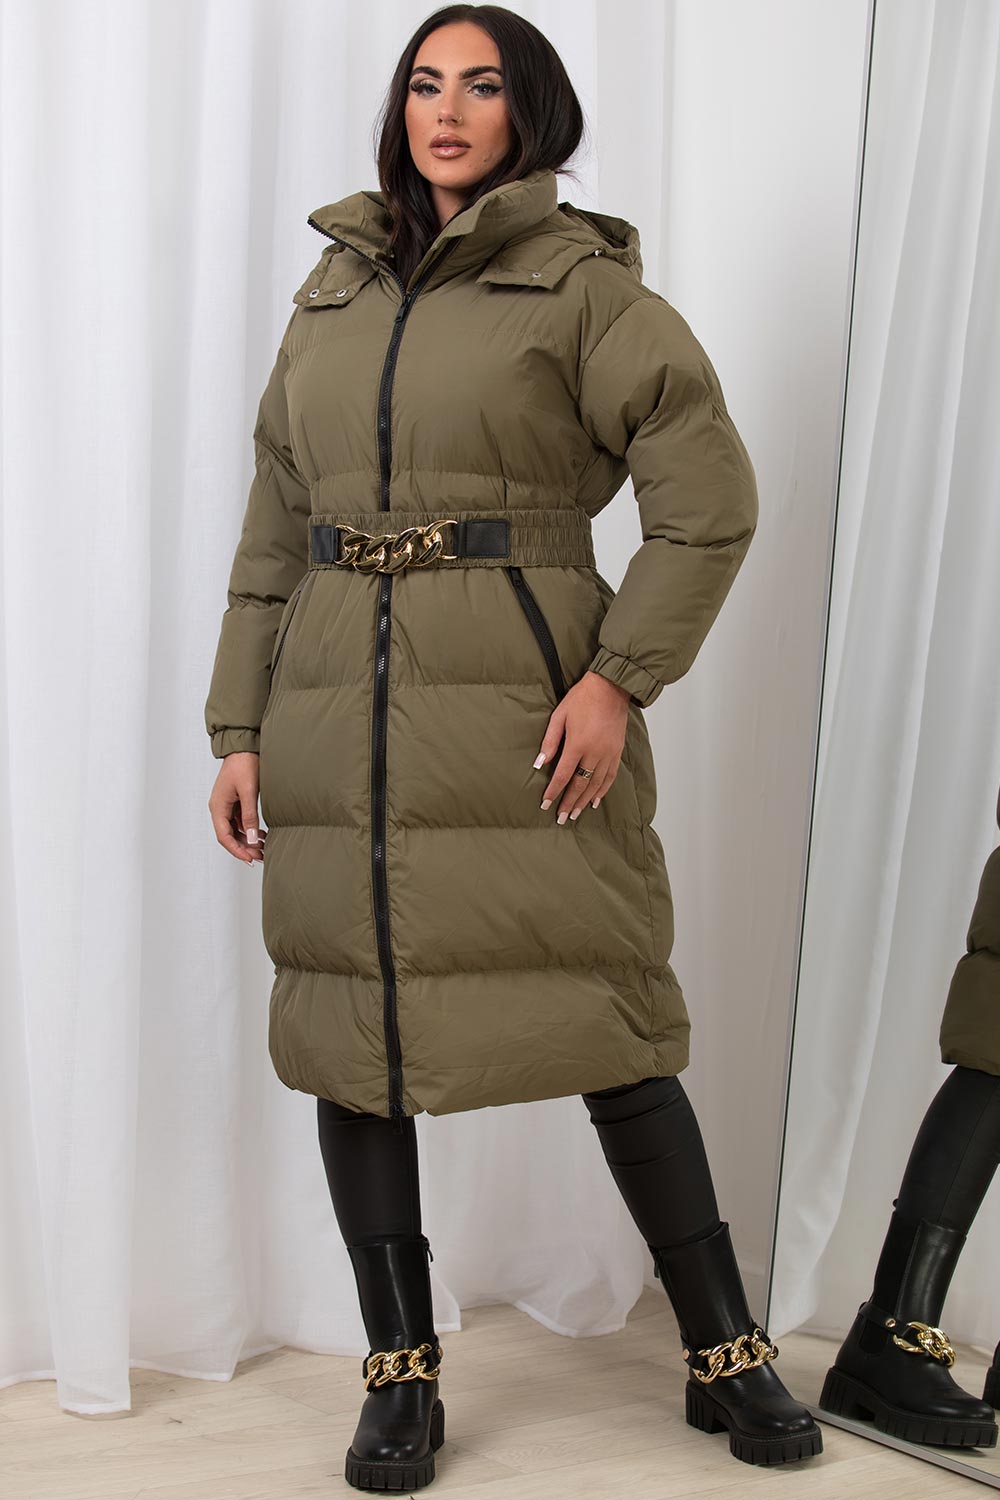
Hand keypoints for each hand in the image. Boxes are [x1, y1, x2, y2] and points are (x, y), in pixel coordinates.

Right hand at [209, 751, 266, 863]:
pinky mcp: (235, 801)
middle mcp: (219, 808)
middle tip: (261, 856)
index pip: (224, 837)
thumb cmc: (243, 764)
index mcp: (218, 807)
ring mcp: (227, 805)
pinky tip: (262, 834)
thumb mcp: (248, 791)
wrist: (244, 747)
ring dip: (248, 840)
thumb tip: (251, 837)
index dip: (237, 850)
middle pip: (229, 836)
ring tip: (263, 848)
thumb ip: (250, 815)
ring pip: (235, 830)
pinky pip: (239, 821)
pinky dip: (250, 829)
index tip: (250, 859)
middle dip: (244, 847)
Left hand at [534, 671, 630, 823]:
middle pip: (580, 784)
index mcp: (578, 744)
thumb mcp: (560, 716)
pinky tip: (596, 800)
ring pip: (596, 784)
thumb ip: (550, 741)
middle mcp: (595, 752)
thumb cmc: (582, 698)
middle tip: (562, 818)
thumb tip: (539, 763)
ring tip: (576, 814)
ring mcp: (608, 753)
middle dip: (570, 803)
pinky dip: (603, 790)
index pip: (563, 775)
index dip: (553, 792)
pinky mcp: (617, 751)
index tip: (545, 804)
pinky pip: (610, 776)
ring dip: (585, 801)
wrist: (610, 688)